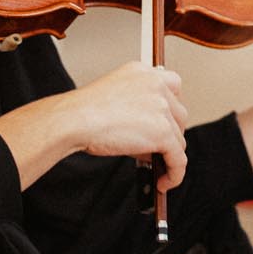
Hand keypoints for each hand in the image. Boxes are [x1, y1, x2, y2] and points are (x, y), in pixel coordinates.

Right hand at [66, 61, 189, 192]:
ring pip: (178, 137)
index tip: (165, 121)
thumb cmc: (83, 112)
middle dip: (169, 133)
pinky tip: (164, 181)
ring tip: (155, 165)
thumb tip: (153, 137)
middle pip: (178, 114)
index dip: (170, 108)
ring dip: (169, 153)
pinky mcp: (163, 132)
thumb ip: (138, 108)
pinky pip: (178, 158)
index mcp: (143, 72)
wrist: (73, 120)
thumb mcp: (114, 98)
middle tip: (155, 148)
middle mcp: (156, 84)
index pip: (172, 86)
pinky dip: (174, 173)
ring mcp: (162, 107)